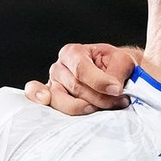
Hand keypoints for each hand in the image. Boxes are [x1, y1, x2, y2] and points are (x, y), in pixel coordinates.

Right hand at [23, 43, 140, 115]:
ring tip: (101, 108)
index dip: (100, 82)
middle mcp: (59, 67)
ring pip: (61, 99)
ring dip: (84, 107)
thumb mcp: (123, 62)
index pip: (82, 70)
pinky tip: (45, 99)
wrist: (116, 75)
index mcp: (73, 53)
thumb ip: (118, 72)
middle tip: (119, 101)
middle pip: (75, 87)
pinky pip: (37, 96)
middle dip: (100, 98)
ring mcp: (53, 85)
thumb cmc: (116, 66)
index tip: (117, 90)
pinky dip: (38, 96)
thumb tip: (113, 88)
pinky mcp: (52, 100)